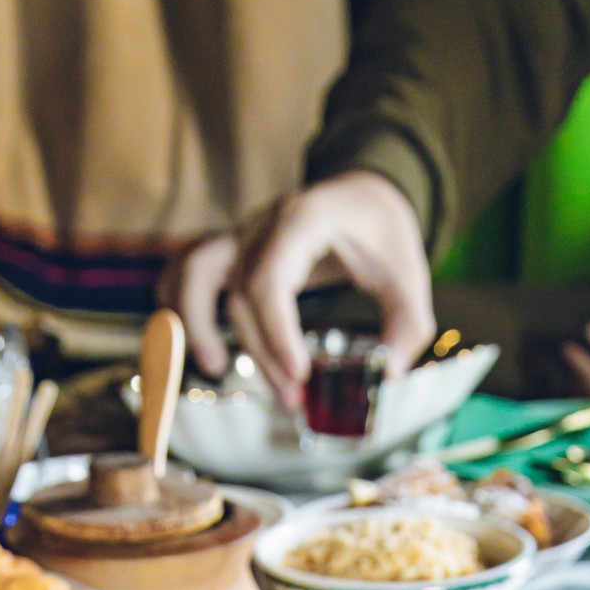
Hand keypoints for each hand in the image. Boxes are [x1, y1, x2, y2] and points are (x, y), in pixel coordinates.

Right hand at [159, 171, 435, 407]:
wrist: (362, 192)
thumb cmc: (382, 231)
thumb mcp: (411, 274)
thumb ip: (408, 326)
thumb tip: (390, 376)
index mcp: (305, 221)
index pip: (271, 279)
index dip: (277, 332)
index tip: (298, 373)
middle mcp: (263, 224)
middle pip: (241, 292)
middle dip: (261, 350)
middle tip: (292, 397)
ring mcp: (242, 235)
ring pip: (196, 274)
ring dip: (197, 323)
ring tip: (216, 367)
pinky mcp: (233, 251)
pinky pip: (186, 270)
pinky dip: (178, 304)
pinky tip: (197, 343)